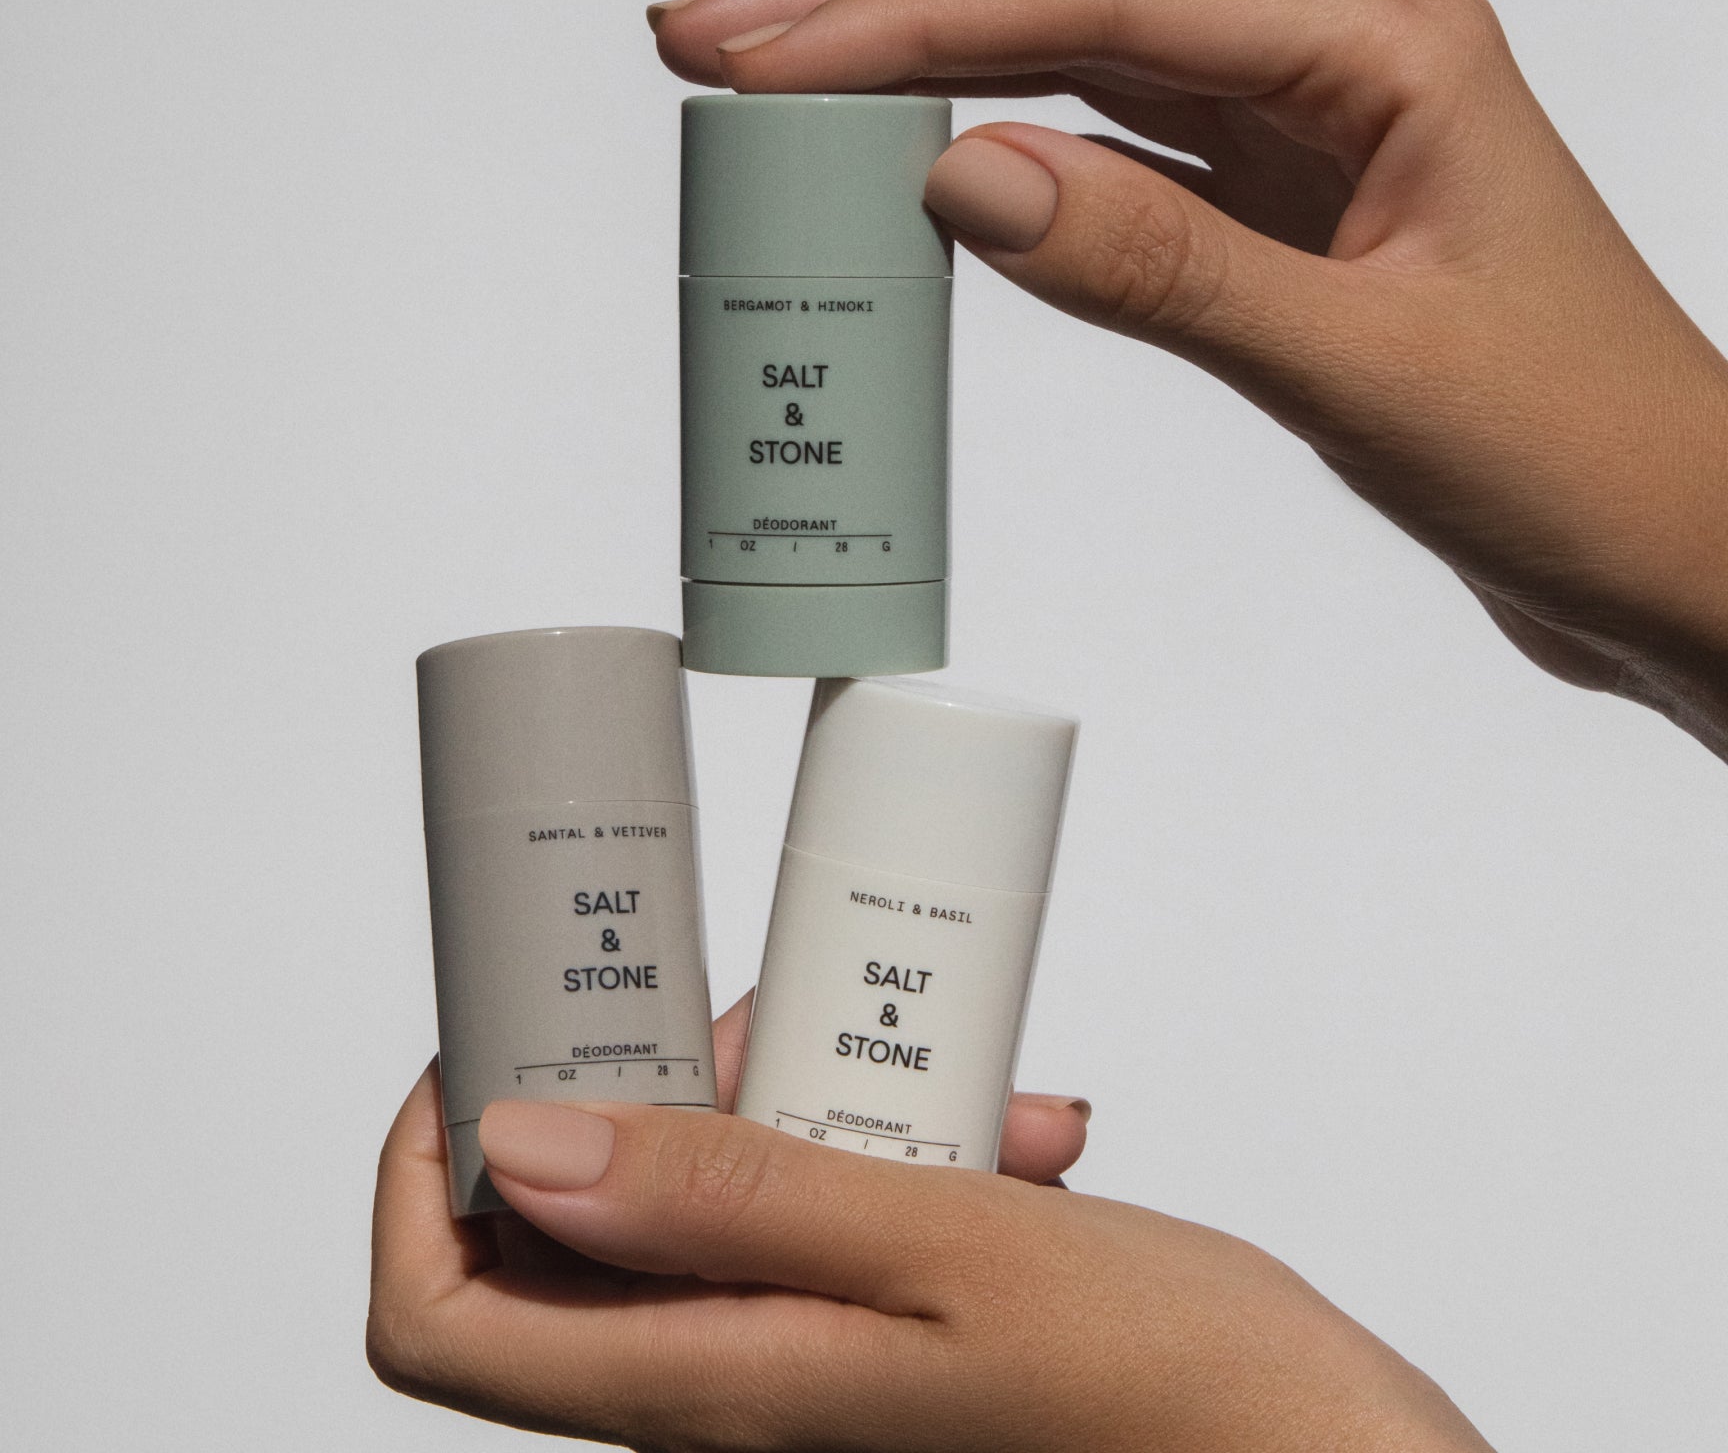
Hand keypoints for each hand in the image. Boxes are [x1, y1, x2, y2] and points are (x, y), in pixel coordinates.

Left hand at [367, 990, 1088, 1433]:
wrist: (1292, 1438)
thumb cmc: (1152, 1375)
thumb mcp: (942, 1245)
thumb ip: (726, 1200)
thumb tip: (523, 1148)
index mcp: (709, 1387)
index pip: (442, 1320)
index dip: (425, 1180)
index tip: (503, 1049)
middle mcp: (724, 1381)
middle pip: (565, 1230)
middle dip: (639, 1089)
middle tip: (747, 1018)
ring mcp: (786, 1350)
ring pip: (697, 1191)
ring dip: (786, 1097)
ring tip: (934, 1083)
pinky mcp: (848, 1314)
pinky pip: (798, 1198)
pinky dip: (869, 1134)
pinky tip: (990, 1126)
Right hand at [651, 0, 1727, 754]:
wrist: (1669, 551)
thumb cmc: (1582, 456)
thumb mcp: (1360, 368)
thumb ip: (1162, 268)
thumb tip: (964, 179)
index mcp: (1384, 48)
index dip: (907, 13)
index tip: (761, 41)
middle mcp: (1336, 61)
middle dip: (877, 8)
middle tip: (712, 31)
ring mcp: (1301, 136)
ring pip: (1075, 68)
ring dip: (922, 71)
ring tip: (774, 80)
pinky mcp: (1276, 218)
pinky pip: (1110, 163)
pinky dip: (1001, 163)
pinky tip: (912, 162)